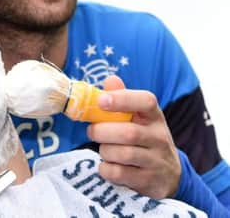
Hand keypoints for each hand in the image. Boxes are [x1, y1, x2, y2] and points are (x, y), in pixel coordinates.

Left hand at [86, 75, 180, 198]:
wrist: (169, 175)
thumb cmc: (145, 139)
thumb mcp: (139, 118)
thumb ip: (122, 98)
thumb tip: (110, 80)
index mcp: (154, 116)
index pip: (145, 101)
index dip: (122, 99)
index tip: (101, 101)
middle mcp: (159, 137)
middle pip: (127, 132)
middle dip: (101, 131)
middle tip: (92, 131)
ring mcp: (156, 161)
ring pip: (121, 154)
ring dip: (104, 151)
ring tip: (104, 149)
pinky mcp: (149, 181)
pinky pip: (119, 173)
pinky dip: (106, 169)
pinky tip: (108, 165)